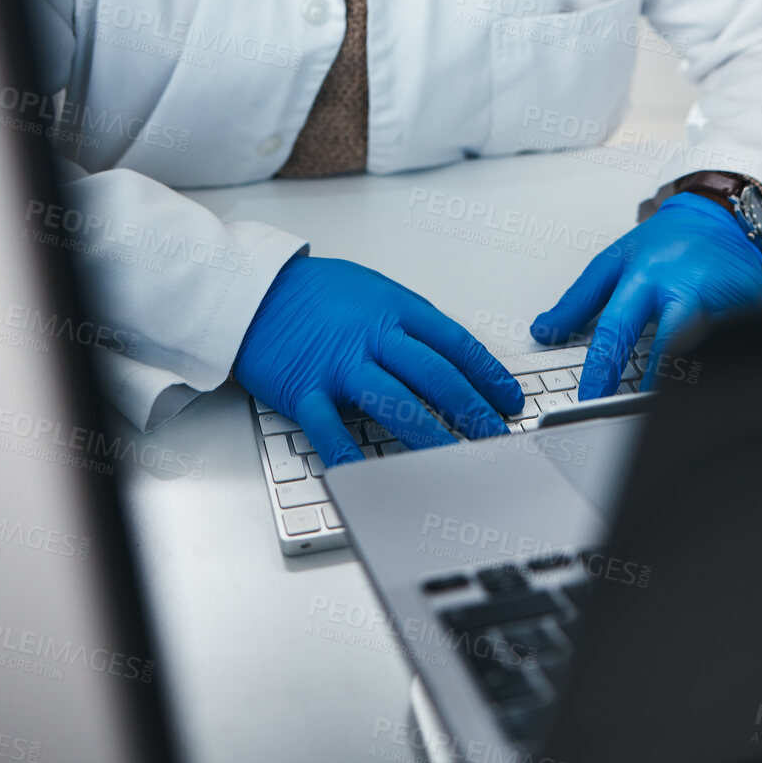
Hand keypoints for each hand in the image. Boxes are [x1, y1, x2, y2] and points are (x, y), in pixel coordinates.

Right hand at [234, 254, 523, 466]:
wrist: (253, 288)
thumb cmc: (314, 291)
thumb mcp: (372, 289)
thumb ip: (409, 320)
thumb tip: (452, 354)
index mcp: (393, 308)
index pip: (454, 343)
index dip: (487, 374)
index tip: (508, 399)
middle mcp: (372, 335)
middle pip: (434, 376)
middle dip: (472, 410)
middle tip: (496, 436)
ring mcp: (338, 363)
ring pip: (395, 402)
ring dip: (430, 435)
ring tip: (457, 460)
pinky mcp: (304, 387)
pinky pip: (329, 426)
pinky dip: (348, 453)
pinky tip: (367, 475)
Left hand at [530, 193, 761, 399]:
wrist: (719, 218)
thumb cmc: (665, 243)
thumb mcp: (614, 262)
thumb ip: (578, 300)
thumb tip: (543, 330)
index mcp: (644, 275)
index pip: (617, 326)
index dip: (602, 366)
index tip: (591, 395)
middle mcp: (683, 286)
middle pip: (670, 341)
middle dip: (657, 380)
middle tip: (640, 408)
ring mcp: (722, 298)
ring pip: (706, 348)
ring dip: (691, 377)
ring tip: (672, 402)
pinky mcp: (751, 309)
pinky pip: (733, 346)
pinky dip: (719, 367)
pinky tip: (710, 383)